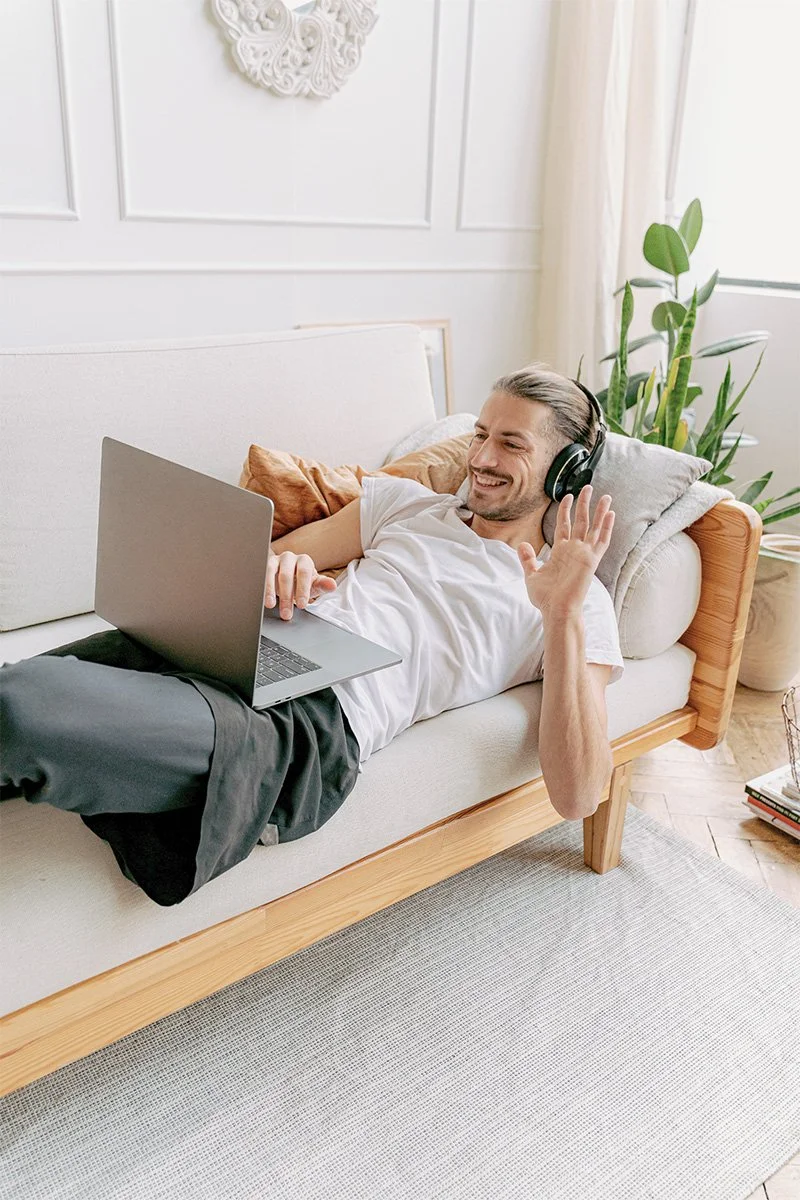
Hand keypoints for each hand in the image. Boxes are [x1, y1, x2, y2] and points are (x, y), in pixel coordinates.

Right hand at [265, 552, 337, 620]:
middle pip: (286, 576)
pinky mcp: (263, 565)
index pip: (304, 573)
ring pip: (270, 572)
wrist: (287, 578)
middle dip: (287, 596)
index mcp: (304, 561)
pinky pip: (260, 574)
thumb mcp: (313, 585)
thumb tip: (332, 585)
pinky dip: (260, 586)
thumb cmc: (302, 582)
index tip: (301, 605)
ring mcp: (275, 560)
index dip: (302, 589)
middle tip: (286, 613)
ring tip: (270, 605)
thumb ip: (323, 585)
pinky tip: (261, 597)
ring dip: (270, 591)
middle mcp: (289, 557)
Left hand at [517, 485, 614, 620]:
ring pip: (594, 528)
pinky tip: (611, 514)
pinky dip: (607, 528)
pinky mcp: (591, 560)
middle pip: (582, 521)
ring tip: (605, 495)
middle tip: (588, 487)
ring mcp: (584, 554)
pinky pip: (602, 541)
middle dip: (584, 504)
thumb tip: (522, 544)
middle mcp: (574, 550)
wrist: (555, 609)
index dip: (566, 510)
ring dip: (600, 512)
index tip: (567, 496)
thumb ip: (528, 559)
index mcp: (561, 551)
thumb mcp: (532, 575)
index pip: (564, 524)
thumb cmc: (545, 597)